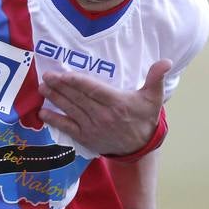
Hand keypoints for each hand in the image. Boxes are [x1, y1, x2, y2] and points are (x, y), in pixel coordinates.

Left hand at [38, 59, 169, 154]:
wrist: (140, 147)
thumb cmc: (144, 118)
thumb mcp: (153, 98)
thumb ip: (156, 78)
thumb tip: (165, 62)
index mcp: (117, 103)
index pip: (92, 90)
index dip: (76, 82)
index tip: (62, 74)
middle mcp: (103, 116)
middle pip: (78, 99)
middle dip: (60, 87)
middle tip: (46, 76)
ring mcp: (93, 127)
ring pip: (71, 110)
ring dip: (55, 99)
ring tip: (42, 88)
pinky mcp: (86, 138)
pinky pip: (68, 128)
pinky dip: (54, 121)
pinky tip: (42, 113)